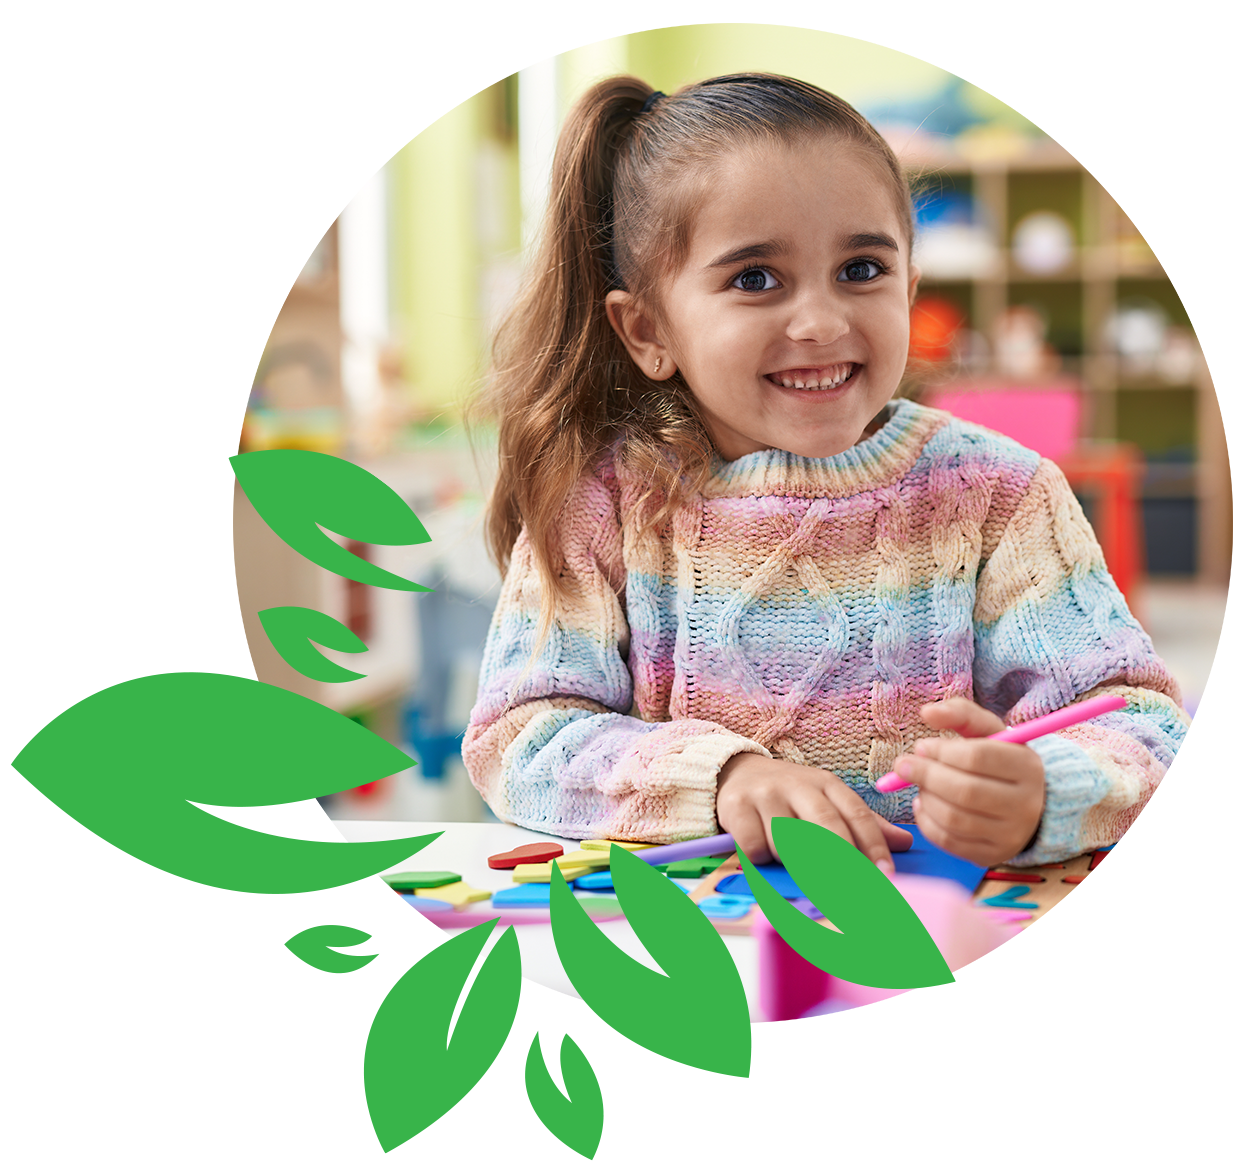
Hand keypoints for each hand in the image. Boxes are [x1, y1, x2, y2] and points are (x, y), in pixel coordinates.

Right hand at [716, 753, 913, 872]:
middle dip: (843, 864)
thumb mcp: (827, 800)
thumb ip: (863, 824)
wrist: (738, 772)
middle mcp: (799, 785)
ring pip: (788, 843)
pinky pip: (754, 847)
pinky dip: (760, 858)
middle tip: (853, 894)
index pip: (857, 815)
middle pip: (826, 827)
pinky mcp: (737, 806)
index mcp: (827, 784)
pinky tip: (761, 852)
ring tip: (791, 861)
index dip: (874, 847)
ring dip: (793, 862)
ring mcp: (766, 795)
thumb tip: (905, 842)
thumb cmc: (790, 795)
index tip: (886, 876)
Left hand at [891, 698, 1045, 866]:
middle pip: (965, 791)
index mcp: (1027, 767)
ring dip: (926, 797)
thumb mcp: (989, 732)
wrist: (1030, 804)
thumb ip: (960, 713)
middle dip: (926, 775)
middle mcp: (1026, 804)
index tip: (921, 746)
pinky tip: (924, 804)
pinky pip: (949, 841)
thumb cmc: (1000, 761)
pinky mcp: (993, 855)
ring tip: (919, 784)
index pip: (977, 757)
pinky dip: (926, 821)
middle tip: (904, 765)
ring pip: (954, 818)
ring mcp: (1011, 834)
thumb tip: (927, 712)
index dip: (941, 750)